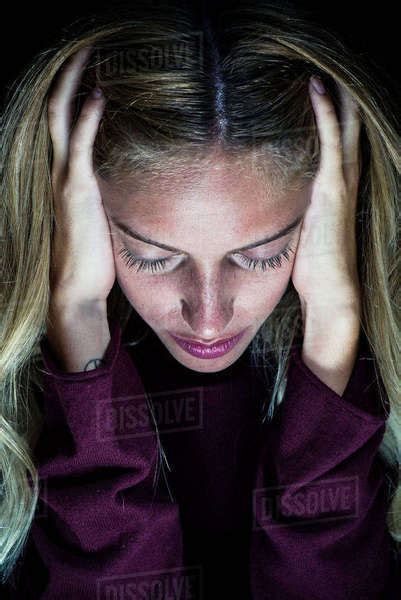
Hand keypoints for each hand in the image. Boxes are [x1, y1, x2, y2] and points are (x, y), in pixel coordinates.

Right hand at [47, 45, 115, 306]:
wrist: (76, 289)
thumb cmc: (92, 258)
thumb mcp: (102, 218)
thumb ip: (110, 193)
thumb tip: (136, 181)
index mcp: (66, 177)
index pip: (65, 124)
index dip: (73, 93)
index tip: (93, 68)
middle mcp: (59, 172)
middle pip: (56, 111)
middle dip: (68, 76)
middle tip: (86, 46)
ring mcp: (65, 180)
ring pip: (61, 119)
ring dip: (73, 84)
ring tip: (89, 54)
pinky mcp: (76, 192)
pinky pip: (79, 147)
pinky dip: (88, 119)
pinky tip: (100, 94)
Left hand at [291, 76, 361, 321]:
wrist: (330, 290)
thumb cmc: (314, 269)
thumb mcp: (300, 234)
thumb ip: (291, 212)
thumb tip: (269, 204)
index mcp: (335, 192)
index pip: (337, 148)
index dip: (331, 121)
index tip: (318, 96)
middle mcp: (342, 183)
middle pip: (348, 132)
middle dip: (341, 103)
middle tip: (330, 73)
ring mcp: (340, 184)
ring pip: (343, 129)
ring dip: (336, 99)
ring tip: (326, 70)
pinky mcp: (332, 189)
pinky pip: (331, 143)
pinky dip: (325, 115)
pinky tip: (317, 90)